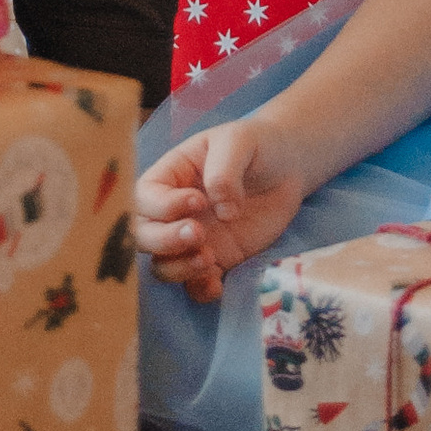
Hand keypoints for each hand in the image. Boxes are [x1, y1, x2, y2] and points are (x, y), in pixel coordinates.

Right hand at [134, 118, 308, 304]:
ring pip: (162, 265)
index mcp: (170, 176)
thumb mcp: (239, 141)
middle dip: (164, 240)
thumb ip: (225, 171)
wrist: (287, 168)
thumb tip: (223, 212)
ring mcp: (194, 239)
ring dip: (179, 268)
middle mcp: (174, 212)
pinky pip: (196, 284)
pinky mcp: (217, 260)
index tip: (198, 200)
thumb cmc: (255, 146)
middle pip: (143, 235)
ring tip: (209, 259)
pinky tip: (217, 284)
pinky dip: (200, 289)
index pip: (145, 197)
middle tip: (198, 233)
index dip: (163, 205)